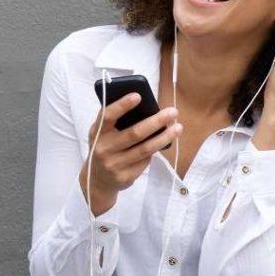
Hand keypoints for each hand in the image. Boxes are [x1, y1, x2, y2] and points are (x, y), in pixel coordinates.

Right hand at [80, 93, 182, 212]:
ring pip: (145, 149)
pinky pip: (145, 161)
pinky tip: (164, 142)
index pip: (108, 116)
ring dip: (164, 137)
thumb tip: (145, 108)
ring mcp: (114, 165)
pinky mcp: (125, 177)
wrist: (97, 179)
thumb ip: (115, 121)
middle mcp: (103, 149)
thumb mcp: (102, 133)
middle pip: (134, 134)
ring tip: (178, 127)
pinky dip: (156, 150)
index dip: (122, 105)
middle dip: (156, 121)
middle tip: (173, 112)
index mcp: (97, 133)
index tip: (138, 96)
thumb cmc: (104, 147)